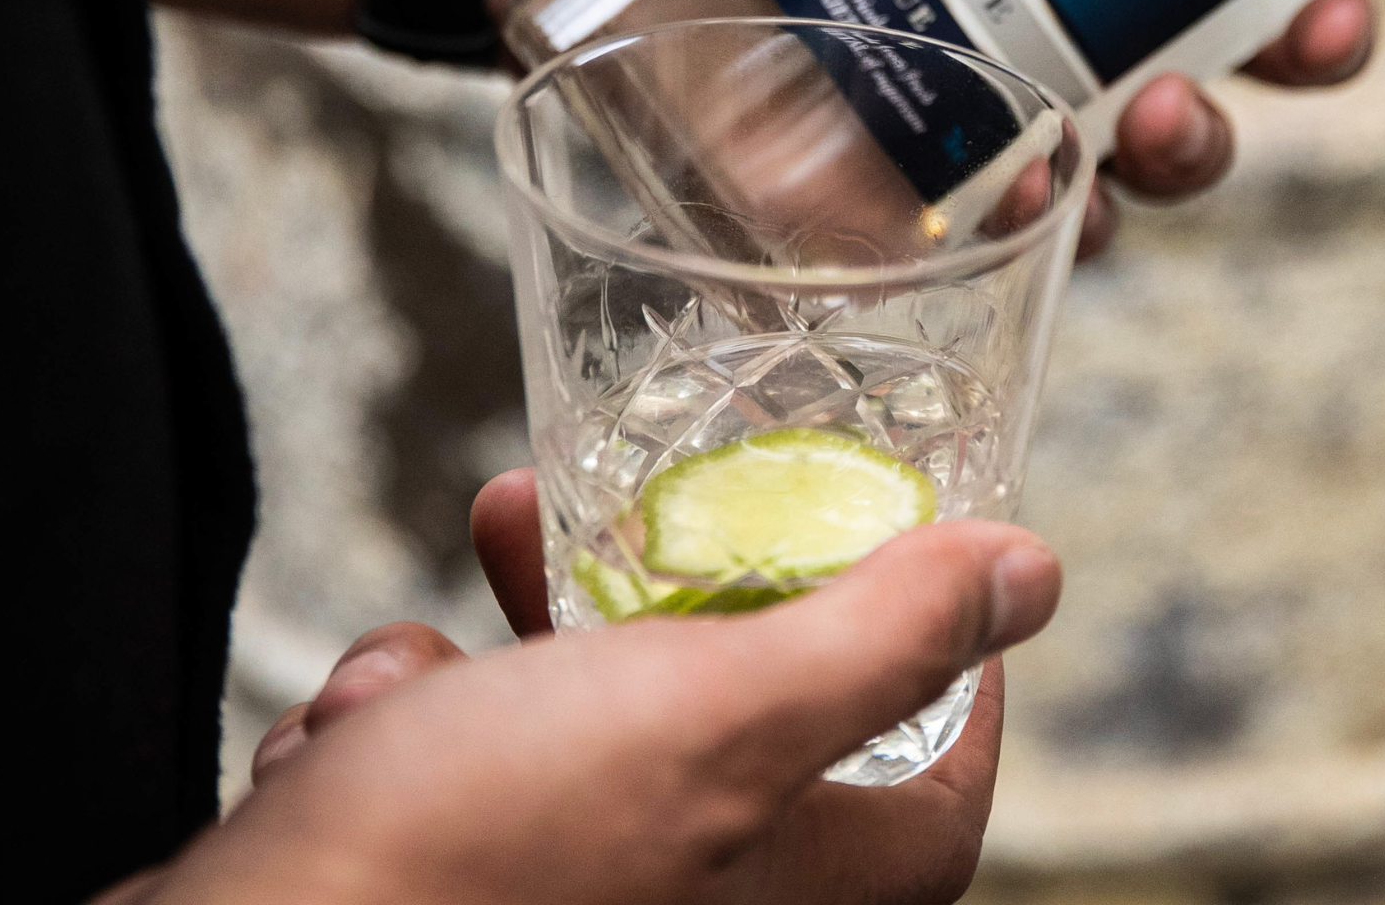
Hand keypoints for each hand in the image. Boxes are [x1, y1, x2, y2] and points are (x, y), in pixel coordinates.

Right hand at [144, 473, 1057, 904]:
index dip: (923, 633)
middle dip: (632, 595)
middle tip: (551, 518)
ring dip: (489, 657)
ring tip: (414, 668)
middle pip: (729, 696)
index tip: (867, 529)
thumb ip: (889, 636)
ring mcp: (592, 896)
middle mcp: (721, 903)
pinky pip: (475, 769)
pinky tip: (351, 746)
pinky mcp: (481, 887)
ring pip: (577, 713)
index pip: (941, 754)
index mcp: (822, 885)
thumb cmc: (493, 860)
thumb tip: (1034, 571)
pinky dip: (413, 734)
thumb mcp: (722, 710)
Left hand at [496, 0, 1384, 242]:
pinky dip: (1058, 219)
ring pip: (1170, 127)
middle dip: (1340, 25)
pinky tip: (1051, 198)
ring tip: (1185, 118)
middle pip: (1262, 8)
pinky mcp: (910, 152)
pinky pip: (1024, 212)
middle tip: (1341, 14)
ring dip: (1219, 137)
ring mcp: (1000, 60)